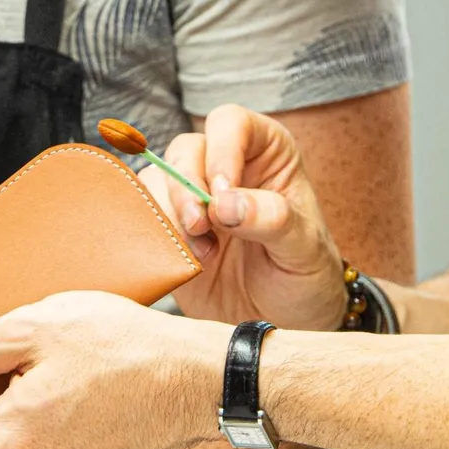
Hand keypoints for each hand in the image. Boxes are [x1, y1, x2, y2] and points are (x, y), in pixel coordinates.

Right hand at [143, 105, 347, 330]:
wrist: (281, 324)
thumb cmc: (304, 277)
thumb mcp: (305, 250)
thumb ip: (273, 220)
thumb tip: (226, 202)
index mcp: (266, 152)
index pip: (231, 124)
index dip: (221, 152)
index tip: (223, 194)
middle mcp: (225, 165)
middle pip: (187, 149)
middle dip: (186, 187)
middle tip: (201, 227)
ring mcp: (193, 197)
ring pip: (158, 179)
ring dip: (171, 216)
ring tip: (202, 255)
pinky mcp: (169, 228)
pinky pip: (143, 215)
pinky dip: (154, 236)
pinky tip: (183, 262)